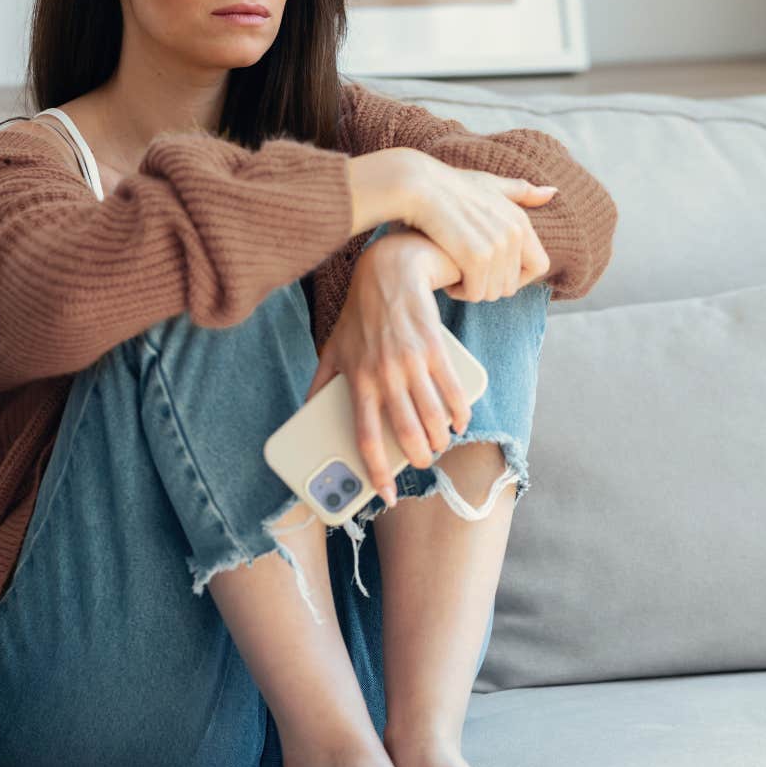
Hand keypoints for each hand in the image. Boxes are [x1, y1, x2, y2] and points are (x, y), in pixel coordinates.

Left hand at [304, 230, 474, 504]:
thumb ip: (320, 384)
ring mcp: (411, 363)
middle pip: (406, 434)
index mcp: (356, 382)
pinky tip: (459, 421)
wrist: (389, 272)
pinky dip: (459, 414)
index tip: (386, 494)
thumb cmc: (359, 315)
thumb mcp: (331, 348)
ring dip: (439, 439)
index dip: (376, 473)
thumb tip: (306, 414)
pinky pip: (453, 392)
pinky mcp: (435, 350)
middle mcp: (383, 376)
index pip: (365, 438)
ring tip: (438, 443)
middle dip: (417, 458)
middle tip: (420, 461)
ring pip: (432, 418)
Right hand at [393, 156, 555, 301]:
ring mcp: (496, 246)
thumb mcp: (490, 184)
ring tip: (455, 276)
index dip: (519, 277)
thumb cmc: (449, 185)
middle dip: (489, 286)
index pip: (540, 266)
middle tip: (467, 276)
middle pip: (512, 285)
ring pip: (493, 292)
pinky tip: (447, 281)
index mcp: (520, 220)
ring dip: (473, 291)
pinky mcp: (474, 257)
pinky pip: (475, 293)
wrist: (418, 185)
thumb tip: (552, 192)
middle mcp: (514, 234)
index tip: (493, 273)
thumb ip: (521, 192)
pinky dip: (460, 292)